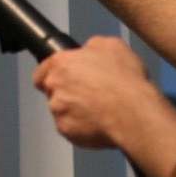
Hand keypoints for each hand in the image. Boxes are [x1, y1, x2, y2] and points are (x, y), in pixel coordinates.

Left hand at [33, 37, 155, 150]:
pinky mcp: (66, 131)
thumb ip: (92, 46)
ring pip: (62, 112)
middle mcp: (54, 86)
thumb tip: (89, 50)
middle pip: (52, 92)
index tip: (64, 81)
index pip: (41, 72)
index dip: (53, 76)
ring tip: (98, 111)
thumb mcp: (112, 45)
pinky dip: (82, 128)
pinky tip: (99, 123)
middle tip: (89, 95)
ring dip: (75, 112)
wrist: (133, 113)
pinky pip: (71, 130)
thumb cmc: (124, 80)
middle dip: (67, 94)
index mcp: (61, 63)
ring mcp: (58, 110)